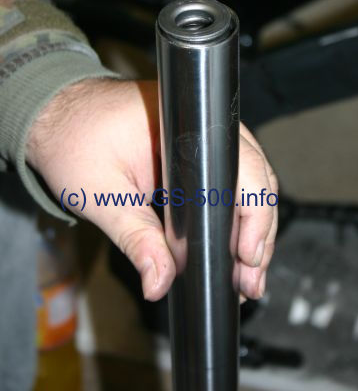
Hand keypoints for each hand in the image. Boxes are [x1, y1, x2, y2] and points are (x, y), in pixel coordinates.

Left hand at [26, 78, 277, 301]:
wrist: (57, 115)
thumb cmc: (73, 139)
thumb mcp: (99, 194)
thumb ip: (134, 237)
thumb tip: (159, 282)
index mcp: (185, 125)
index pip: (242, 169)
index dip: (255, 215)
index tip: (248, 256)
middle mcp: (203, 125)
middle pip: (255, 179)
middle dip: (259, 232)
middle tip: (249, 279)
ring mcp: (201, 137)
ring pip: (246, 183)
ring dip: (249, 227)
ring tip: (244, 274)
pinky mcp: (193, 153)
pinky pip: (225, 183)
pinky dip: (230, 215)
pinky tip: (229, 246)